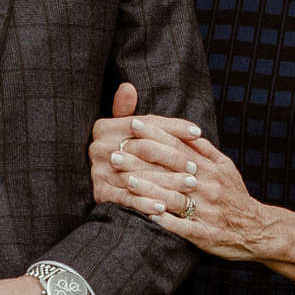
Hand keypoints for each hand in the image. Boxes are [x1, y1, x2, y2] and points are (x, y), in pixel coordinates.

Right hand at [90, 78, 203, 207]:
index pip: (145, 124)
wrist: (102, 179)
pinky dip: (145, 203)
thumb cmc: (123, 149)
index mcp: (104, 127)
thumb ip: (133, 111)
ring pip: (139, 176)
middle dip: (173, 159)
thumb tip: (127, 86)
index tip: (197, 132)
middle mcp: (98, 147)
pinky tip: (163, 208)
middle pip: (144, 150)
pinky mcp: (100, 193)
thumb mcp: (126, 127)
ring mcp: (97, 171)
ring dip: (165, 183)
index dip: (173, 127)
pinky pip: (126, 198)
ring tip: (187, 187)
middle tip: (196, 168)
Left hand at [105, 115, 258, 260]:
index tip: (134, 124)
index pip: (179, 146)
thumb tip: (185, 131)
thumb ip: (204, 150)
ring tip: (125, 181)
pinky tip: (145, 215)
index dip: (156, 134)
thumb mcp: (226, 167)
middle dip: (141, 160)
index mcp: (210, 168)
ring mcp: (206, 210)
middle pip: (171, 168)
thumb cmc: (234, 196)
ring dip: (148, 188)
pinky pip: (182, 227)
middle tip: (115, 153)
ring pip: (174, 196)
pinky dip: (164, 221)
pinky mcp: (205, 233)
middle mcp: (207, 186)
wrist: (258, 230)